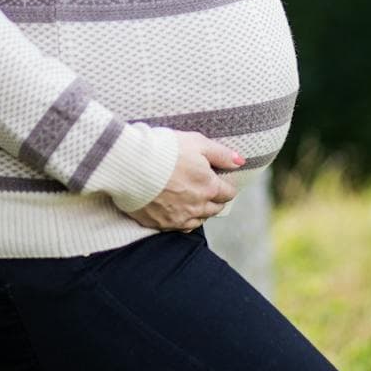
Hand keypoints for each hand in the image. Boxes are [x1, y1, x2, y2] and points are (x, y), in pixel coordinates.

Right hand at [126, 132, 243, 230]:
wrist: (130, 164)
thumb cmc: (164, 149)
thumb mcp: (196, 143)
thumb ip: (221, 154)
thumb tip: (240, 161)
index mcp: (208, 186)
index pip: (227, 193)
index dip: (226, 185)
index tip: (220, 180)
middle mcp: (197, 206)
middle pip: (215, 209)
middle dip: (215, 200)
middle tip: (208, 190)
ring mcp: (178, 218)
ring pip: (199, 221)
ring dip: (200, 212)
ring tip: (193, 200)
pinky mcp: (160, 224)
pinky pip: (179, 228)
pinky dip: (182, 221)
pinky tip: (177, 211)